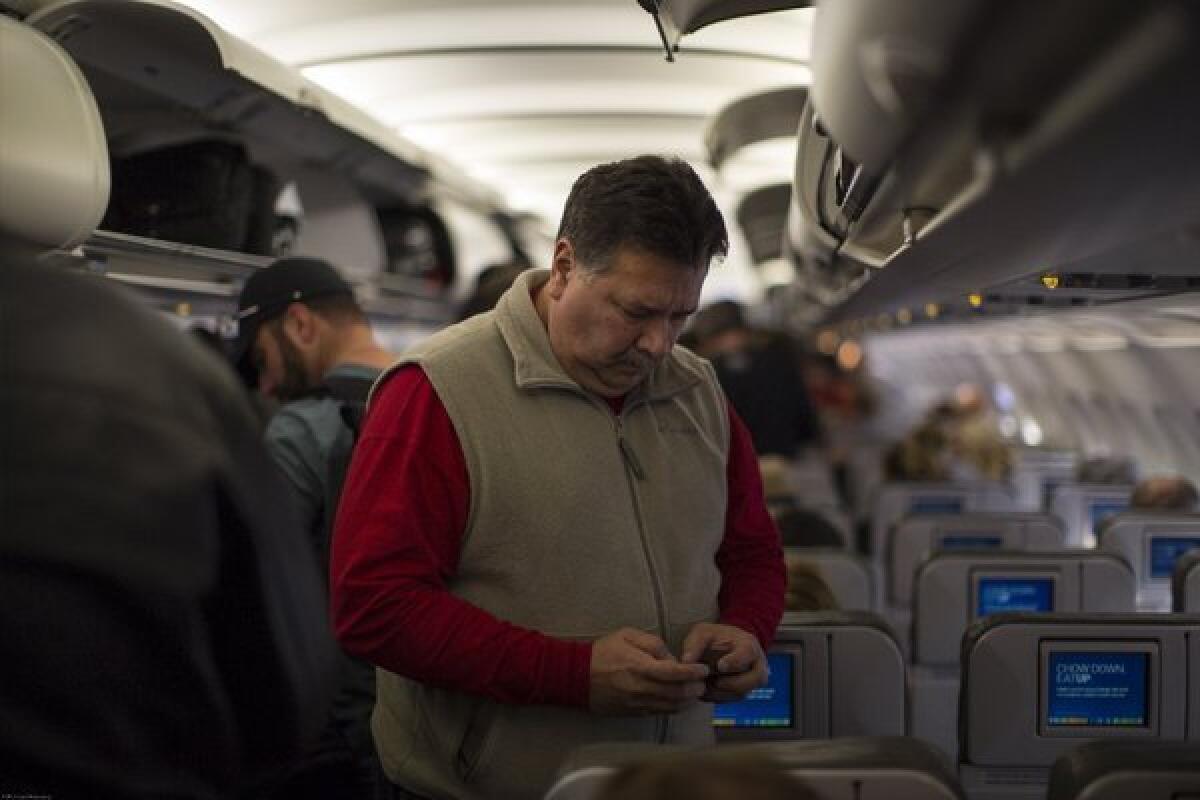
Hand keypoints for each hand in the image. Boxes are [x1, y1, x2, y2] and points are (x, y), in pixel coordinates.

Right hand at [589, 628, 709, 715]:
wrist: (577, 675)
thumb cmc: (603, 651)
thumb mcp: (627, 635)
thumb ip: (653, 643)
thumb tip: (671, 658)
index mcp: (639, 666)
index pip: (674, 673)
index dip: (693, 672)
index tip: (703, 669)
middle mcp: (641, 687)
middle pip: (676, 693)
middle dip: (694, 688)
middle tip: (703, 682)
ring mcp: (637, 703)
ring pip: (670, 707)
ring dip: (687, 701)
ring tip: (695, 693)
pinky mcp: (633, 712)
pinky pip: (659, 712)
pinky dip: (673, 708)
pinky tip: (679, 701)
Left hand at [681, 622, 766, 702]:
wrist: (723, 645)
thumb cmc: (714, 637)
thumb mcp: (702, 633)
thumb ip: (694, 645)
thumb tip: (686, 661)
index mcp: (749, 645)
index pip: (748, 655)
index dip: (734, 662)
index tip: (720, 666)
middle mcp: (757, 665)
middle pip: (753, 680)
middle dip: (730, 683)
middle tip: (713, 681)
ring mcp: (752, 681)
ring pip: (742, 693)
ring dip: (721, 693)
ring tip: (704, 686)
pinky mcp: (744, 692)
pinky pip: (733, 699)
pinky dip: (718, 697)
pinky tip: (705, 691)